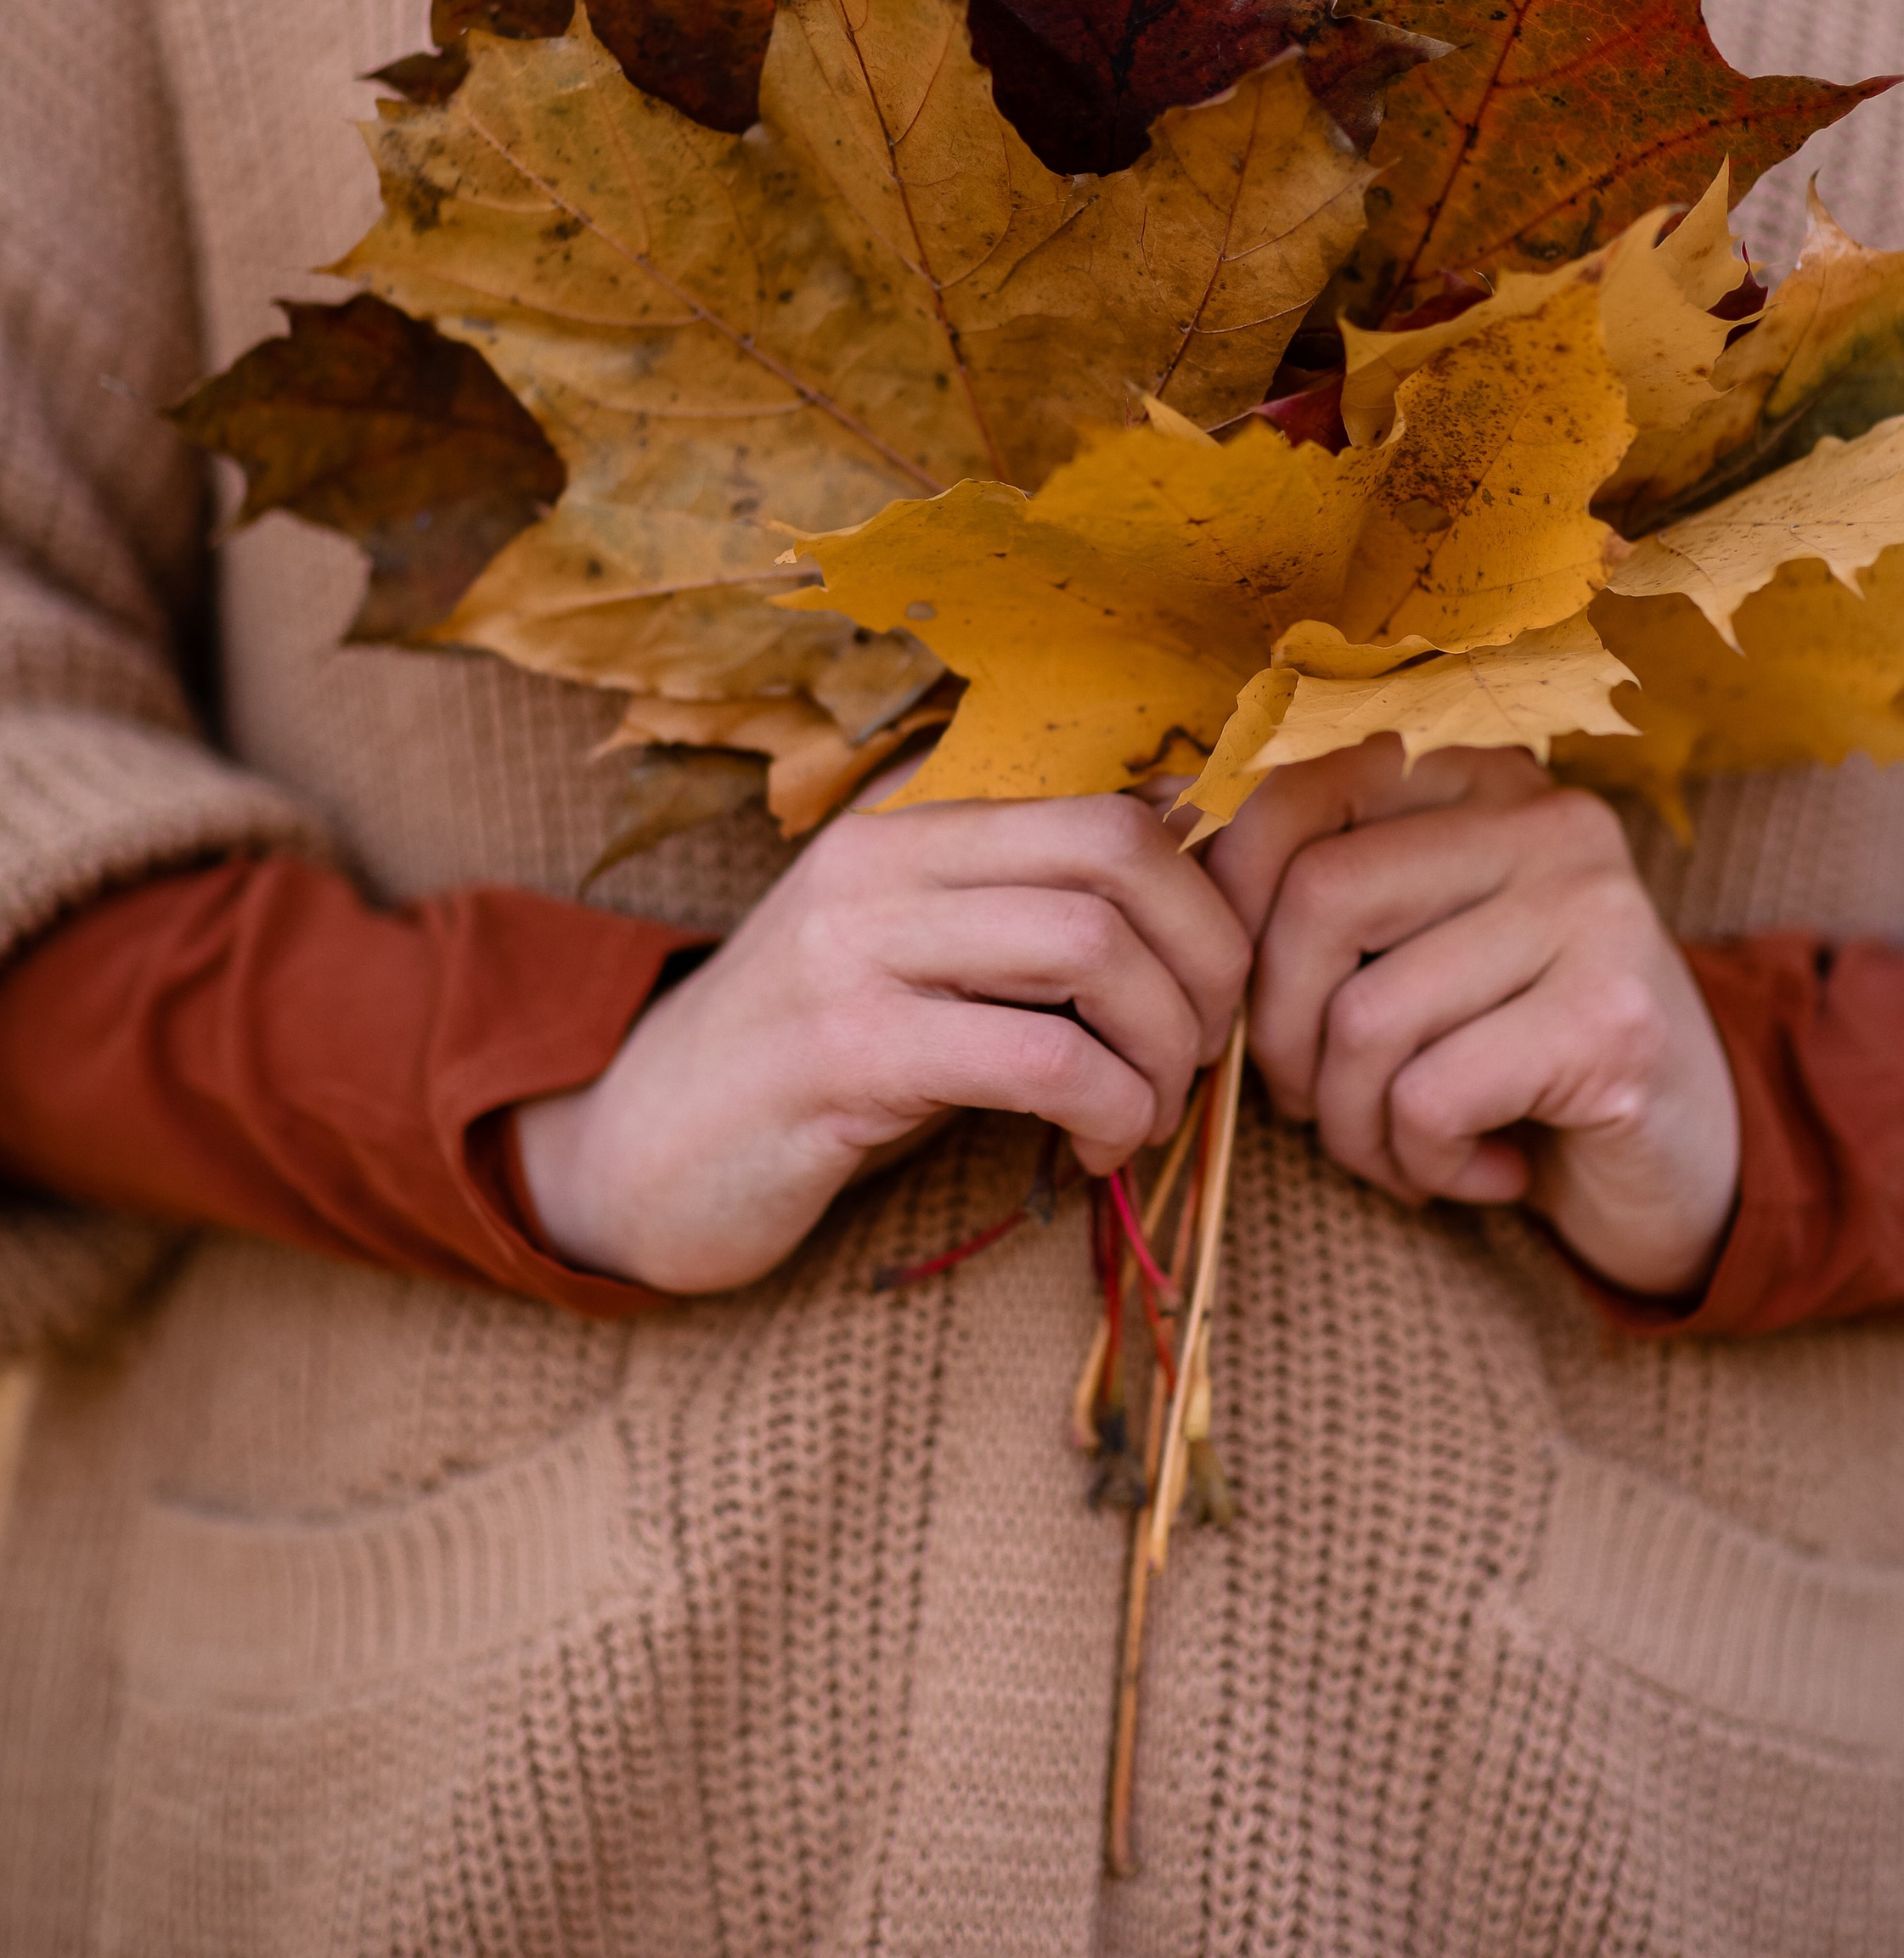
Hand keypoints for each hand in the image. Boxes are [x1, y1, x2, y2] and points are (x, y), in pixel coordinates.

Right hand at [514, 794, 1248, 1294]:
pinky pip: (1036, 1059)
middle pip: (1118, 852)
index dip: (1205, 892)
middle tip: (1199, 1053)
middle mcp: (881, 856)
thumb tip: (1193, 846)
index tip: (1213, 983)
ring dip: (1161, 1046)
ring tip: (1146, 1111)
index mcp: (911, 817)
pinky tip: (1093, 1152)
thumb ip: (1026, 903)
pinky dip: (1106, 1108)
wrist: (636, 1156)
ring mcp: (855, 946)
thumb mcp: (920, 954)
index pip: (1112, 802)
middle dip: (1205, 961)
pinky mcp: (844, 1052)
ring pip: (1088, 945)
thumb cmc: (810, 1062)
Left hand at [1207, 740, 1740, 1299]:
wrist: (1684, 1158)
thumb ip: (1312, 890)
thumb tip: (1163, 851)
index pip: (1295, 793)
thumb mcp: (1411, 944)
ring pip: (1367, 1017)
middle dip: (1279, 1033)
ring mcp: (1592, 912)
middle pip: (1317, 901)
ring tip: (1399, 1151)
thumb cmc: (1506, 1047)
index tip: (1238, 1001)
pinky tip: (1479, 1170)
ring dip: (1352, 1124)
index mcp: (1476, 777)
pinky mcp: (1614, 1022)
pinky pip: (1430, 1097)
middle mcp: (1544, 818)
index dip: (1228, 904)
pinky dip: (1421, 1161)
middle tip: (1310, 1104)